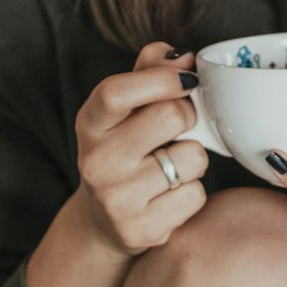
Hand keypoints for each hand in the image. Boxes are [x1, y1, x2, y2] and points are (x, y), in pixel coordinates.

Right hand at [72, 41, 208, 260]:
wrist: (102, 221)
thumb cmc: (122, 151)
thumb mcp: (123, 110)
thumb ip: (148, 73)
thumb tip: (183, 57)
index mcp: (90, 124)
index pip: (116, 92)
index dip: (161, 79)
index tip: (187, 77)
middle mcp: (97, 161)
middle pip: (170, 117)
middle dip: (189, 116)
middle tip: (180, 126)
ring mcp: (117, 199)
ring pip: (192, 158)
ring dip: (194, 159)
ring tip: (171, 166)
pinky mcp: (141, 230)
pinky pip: (195, 196)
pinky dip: (192, 193)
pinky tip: (170, 195)